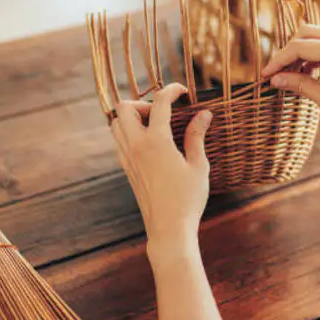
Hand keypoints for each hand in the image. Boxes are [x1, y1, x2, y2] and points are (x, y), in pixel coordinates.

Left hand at [111, 83, 212, 266]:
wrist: (168, 229)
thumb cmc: (188, 199)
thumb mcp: (199, 166)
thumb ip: (197, 136)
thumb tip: (203, 113)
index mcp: (156, 142)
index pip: (159, 103)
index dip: (171, 91)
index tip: (183, 92)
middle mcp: (136, 146)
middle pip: (124, 108)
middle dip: (143, 102)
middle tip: (163, 113)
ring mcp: (127, 158)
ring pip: (116, 123)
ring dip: (133, 117)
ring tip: (156, 126)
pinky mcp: (126, 169)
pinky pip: (119, 140)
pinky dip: (129, 132)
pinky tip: (150, 142)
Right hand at [262, 25, 319, 134]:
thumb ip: (303, 86)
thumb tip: (277, 79)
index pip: (300, 47)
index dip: (279, 60)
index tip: (266, 75)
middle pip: (307, 32)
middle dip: (289, 51)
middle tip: (277, 73)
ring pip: (319, 36)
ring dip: (302, 53)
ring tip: (292, 77)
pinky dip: (316, 54)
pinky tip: (311, 73)